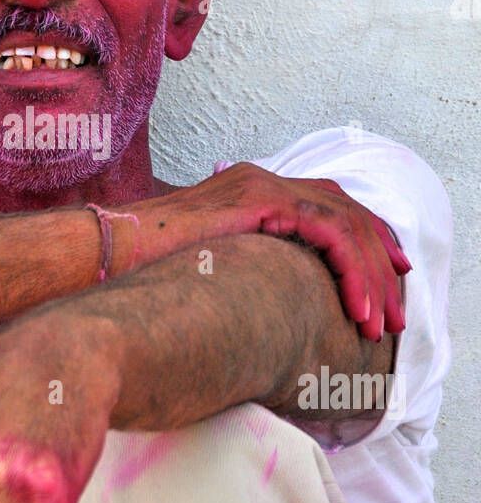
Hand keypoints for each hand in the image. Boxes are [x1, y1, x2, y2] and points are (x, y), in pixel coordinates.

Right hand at [131, 164, 409, 340]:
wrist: (105, 250)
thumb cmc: (142, 268)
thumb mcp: (207, 268)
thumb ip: (242, 270)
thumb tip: (263, 306)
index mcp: (252, 191)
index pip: (329, 206)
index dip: (366, 242)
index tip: (388, 281)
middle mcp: (262, 179)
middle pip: (347, 210)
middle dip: (381, 261)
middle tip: (396, 311)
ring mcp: (262, 185)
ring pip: (346, 222)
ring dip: (372, 275)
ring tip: (380, 323)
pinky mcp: (261, 200)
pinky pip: (330, 231)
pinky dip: (352, 270)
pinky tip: (358, 306)